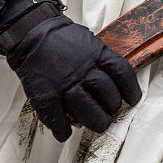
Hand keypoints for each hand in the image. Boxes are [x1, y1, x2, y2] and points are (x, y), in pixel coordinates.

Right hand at [6, 13, 141, 141]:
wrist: (29, 32)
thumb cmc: (59, 38)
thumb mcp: (87, 41)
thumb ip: (100, 60)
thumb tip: (113, 80)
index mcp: (96, 54)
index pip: (123, 74)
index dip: (131, 90)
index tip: (132, 99)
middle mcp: (83, 70)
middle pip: (108, 97)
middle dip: (112, 108)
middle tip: (109, 112)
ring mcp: (65, 84)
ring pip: (89, 112)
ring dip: (95, 122)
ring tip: (94, 123)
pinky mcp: (46, 96)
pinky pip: (59, 121)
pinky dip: (63, 130)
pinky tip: (65, 131)